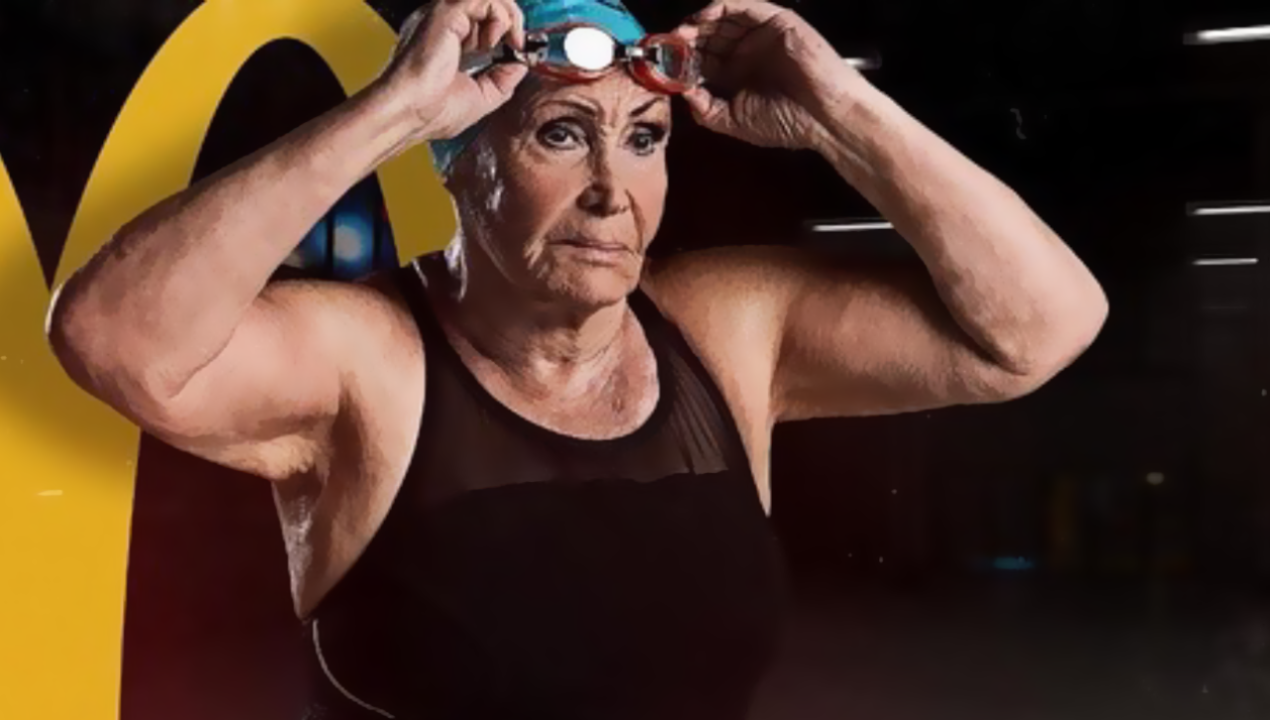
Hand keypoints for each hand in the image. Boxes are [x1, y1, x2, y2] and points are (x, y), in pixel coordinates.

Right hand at [382, 0, 528, 140]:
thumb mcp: (482, 96)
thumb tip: (521, 65)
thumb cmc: (432, 111)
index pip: (483, 20)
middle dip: (511, 20)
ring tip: (508, 43)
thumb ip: (503, 78)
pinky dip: (500, 18)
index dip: (506, 30)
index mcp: (448, 40)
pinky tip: (493, 43)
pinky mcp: (447, 13)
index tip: (518, 52)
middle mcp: (445, 23)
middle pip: (487, 3)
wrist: (410, 112)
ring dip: (508, 17)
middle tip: (518, 45)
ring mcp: (444, 15)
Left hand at [673, 1, 860, 150]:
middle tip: (666, 44)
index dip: (679, 59)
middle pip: (707, 36)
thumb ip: (704, 107)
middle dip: (685, 39)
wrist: (825, 117)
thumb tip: (679, 89)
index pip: (700, 60)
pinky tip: (703, 18)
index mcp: (735, 76)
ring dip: (699, 23)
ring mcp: (760, 34)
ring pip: (722, 18)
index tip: (659, 62)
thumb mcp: (733, 121)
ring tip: (682, 33)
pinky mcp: (776, 20)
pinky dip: (721, 6)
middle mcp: (745, 52)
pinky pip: (744, 5)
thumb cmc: (785, 122)